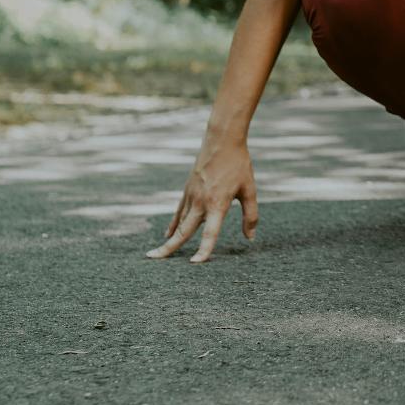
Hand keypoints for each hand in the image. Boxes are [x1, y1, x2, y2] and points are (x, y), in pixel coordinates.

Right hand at [145, 137, 258, 262]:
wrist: (222, 140)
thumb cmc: (238, 164)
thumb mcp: (250, 189)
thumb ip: (250, 215)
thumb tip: (250, 238)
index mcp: (217, 203)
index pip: (210, 232)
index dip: (204, 249)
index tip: (195, 263)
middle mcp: (201, 202)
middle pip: (184, 230)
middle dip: (169, 247)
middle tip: (153, 260)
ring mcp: (191, 195)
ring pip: (179, 222)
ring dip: (169, 238)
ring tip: (157, 254)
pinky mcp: (188, 189)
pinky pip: (179, 211)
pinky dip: (173, 223)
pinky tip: (168, 234)